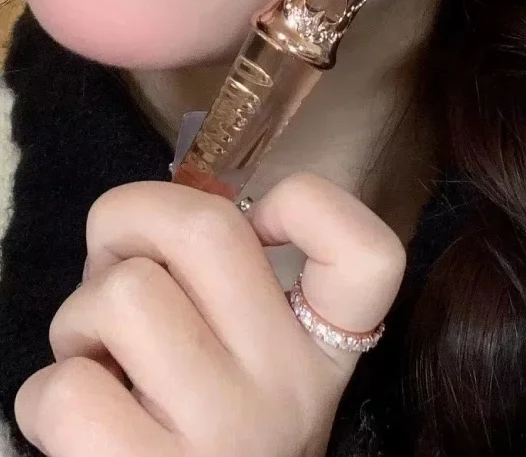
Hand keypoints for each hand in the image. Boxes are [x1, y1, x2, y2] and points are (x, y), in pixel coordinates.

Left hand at [15, 174, 406, 456]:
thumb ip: (228, 282)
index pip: (368, 252)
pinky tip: (78, 411)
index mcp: (324, 348)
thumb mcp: (255, 360)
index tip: (259, 221)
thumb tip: (147, 216)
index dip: (307, 201)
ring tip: (97, 353)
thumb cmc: (214, 431)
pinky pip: (68, 390)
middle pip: (207, 229)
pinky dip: (47, 390)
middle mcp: (289, 388)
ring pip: (125, 295)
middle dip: (129, 216)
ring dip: (80, 314)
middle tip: (115, 259)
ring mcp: (223, 437)